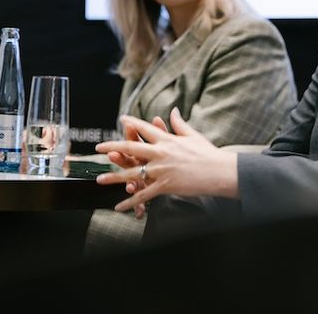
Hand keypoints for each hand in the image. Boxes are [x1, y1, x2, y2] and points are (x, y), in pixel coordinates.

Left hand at [95, 109, 238, 215]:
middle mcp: (161, 153)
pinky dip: (130, 202)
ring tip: (99, 179)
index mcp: (167, 139)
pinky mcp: (165, 185)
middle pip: (131, 148)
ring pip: (132, 173)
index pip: (145, 128)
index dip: (132, 122)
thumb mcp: (192, 135)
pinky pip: (143, 195)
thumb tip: (172, 111)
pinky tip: (118, 206)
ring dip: (114, 177)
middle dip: (112, 147)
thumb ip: (179, 124)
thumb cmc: (208, 153)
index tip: (122, 119)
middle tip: (99, 148)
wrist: (219, 171)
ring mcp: (161, 170)